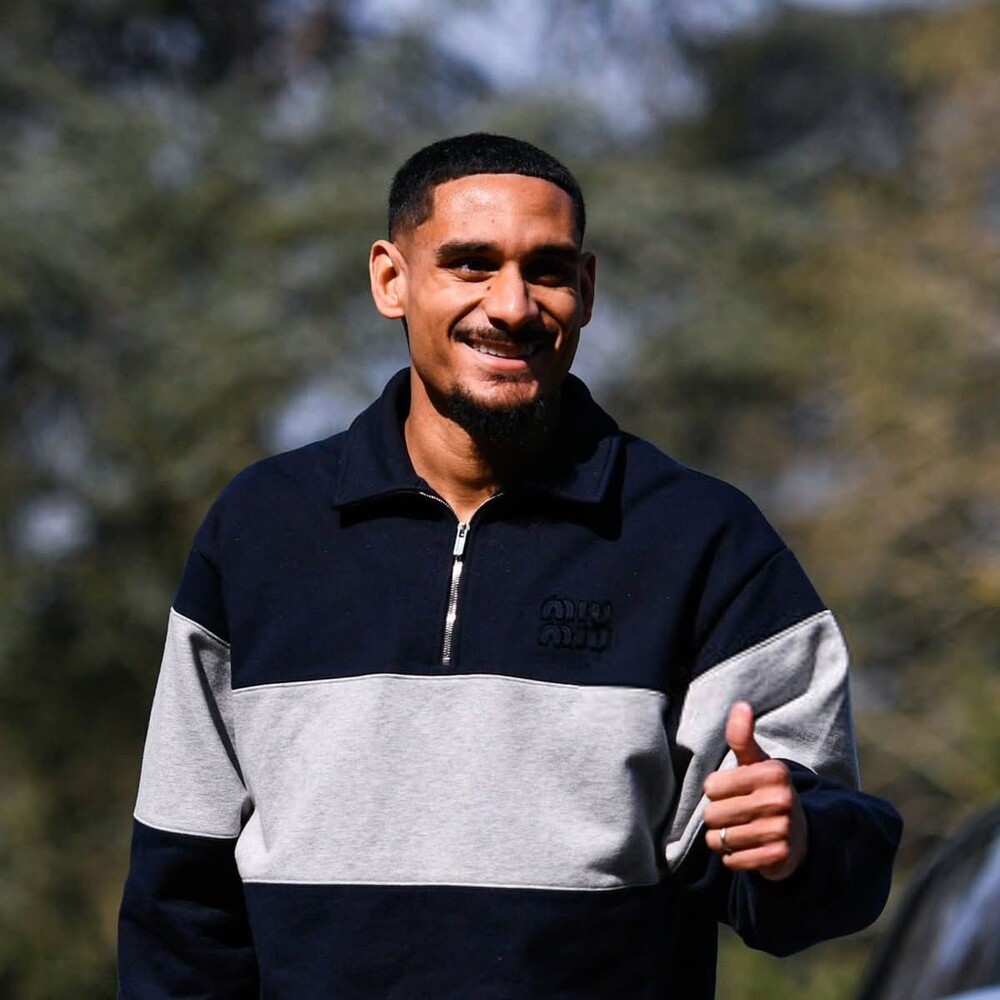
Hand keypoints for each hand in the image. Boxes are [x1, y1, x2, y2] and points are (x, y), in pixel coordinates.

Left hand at [703, 701, 807, 880]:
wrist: (799, 835)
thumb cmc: (766, 791)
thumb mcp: (756, 763)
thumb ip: (742, 737)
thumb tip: (741, 705)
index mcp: (773, 772)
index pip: (712, 787)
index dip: (715, 792)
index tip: (733, 791)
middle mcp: (781, 799)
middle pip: (713, 814)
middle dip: (717, 817)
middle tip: (736, 814)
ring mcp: (782, 830)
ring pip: (721, 839)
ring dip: (722, 839)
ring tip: (740, 831)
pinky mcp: (779, 857)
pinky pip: (732, 860)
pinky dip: (732, 857)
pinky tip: (747, 848)